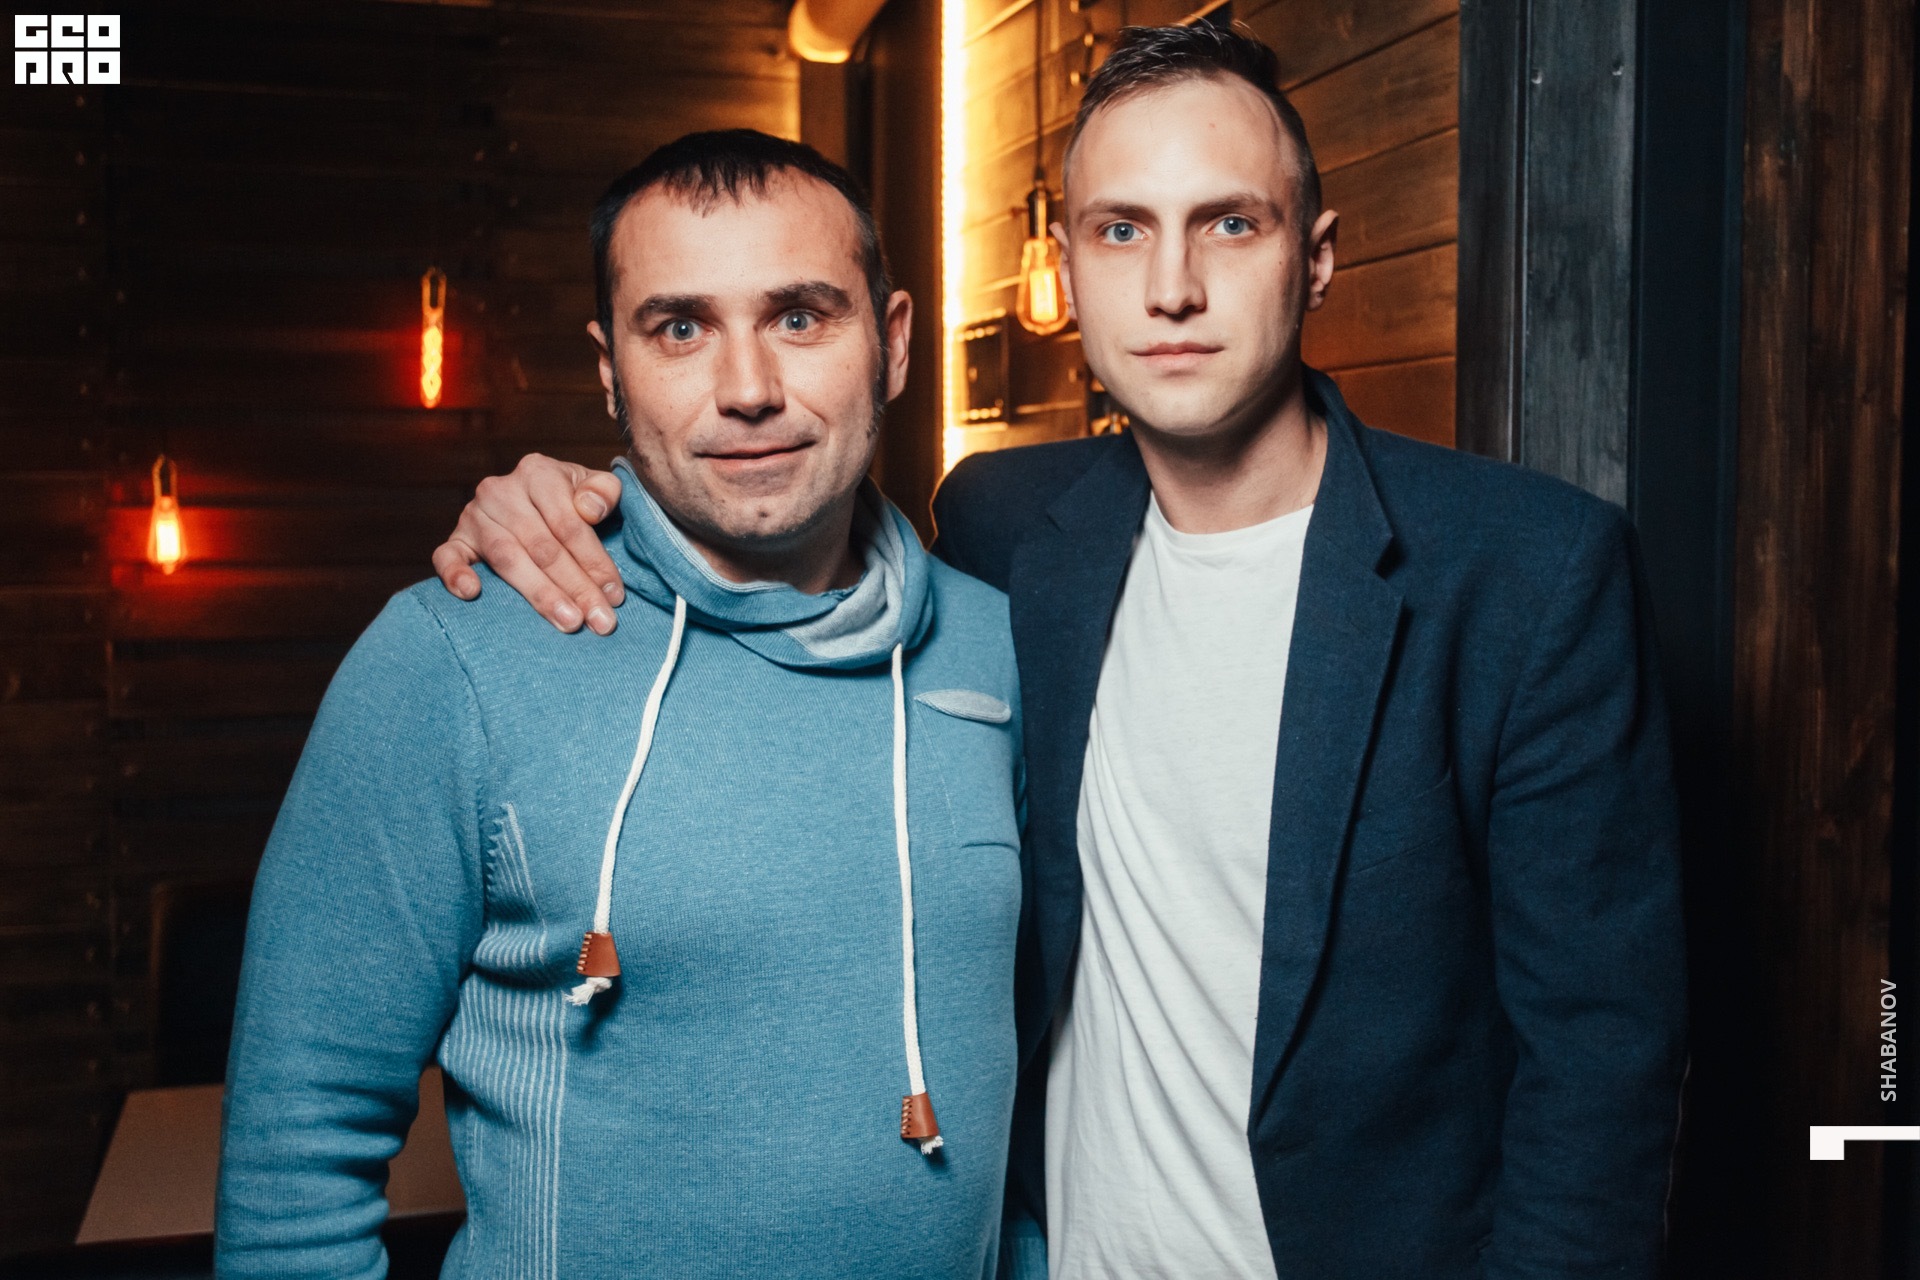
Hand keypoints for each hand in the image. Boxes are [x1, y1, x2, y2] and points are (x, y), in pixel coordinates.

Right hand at [432, 454, 625, 633]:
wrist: (534, 499)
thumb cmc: (571, 499)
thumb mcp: (596, 486)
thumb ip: (604, 491)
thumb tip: (590, 509)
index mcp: (537, 472)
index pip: (569, 524)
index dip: (594, 562)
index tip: (615, 596)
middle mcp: (500, 491)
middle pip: (542, 547)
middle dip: (575, 587)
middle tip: (599, 621)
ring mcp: (474, 515)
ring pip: (506, 558)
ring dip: (539, 593)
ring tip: (568, 621)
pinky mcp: (456, 539)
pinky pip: (447, 557)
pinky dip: (455, 574)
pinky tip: (472, 593)